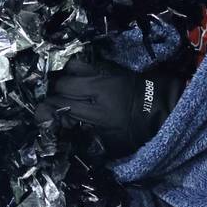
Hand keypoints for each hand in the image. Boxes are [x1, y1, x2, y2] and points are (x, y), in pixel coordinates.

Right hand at [34, 56, 185, 158]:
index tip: (43, 113)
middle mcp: (98, 90)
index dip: (47, 109)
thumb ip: (89, 139)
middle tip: (52, 98)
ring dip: (63, 76)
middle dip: (53, 91)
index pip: (62, 106)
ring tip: (60, 84)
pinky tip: (72, 75)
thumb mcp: (114, 145)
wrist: (162, 107)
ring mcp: (104, 74)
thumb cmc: (138, 131)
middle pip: (62, 84)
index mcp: (99, 114)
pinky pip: (84, 62)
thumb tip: (66, 131)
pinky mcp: (109, 65)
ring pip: (71, 67)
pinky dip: (75, 68)